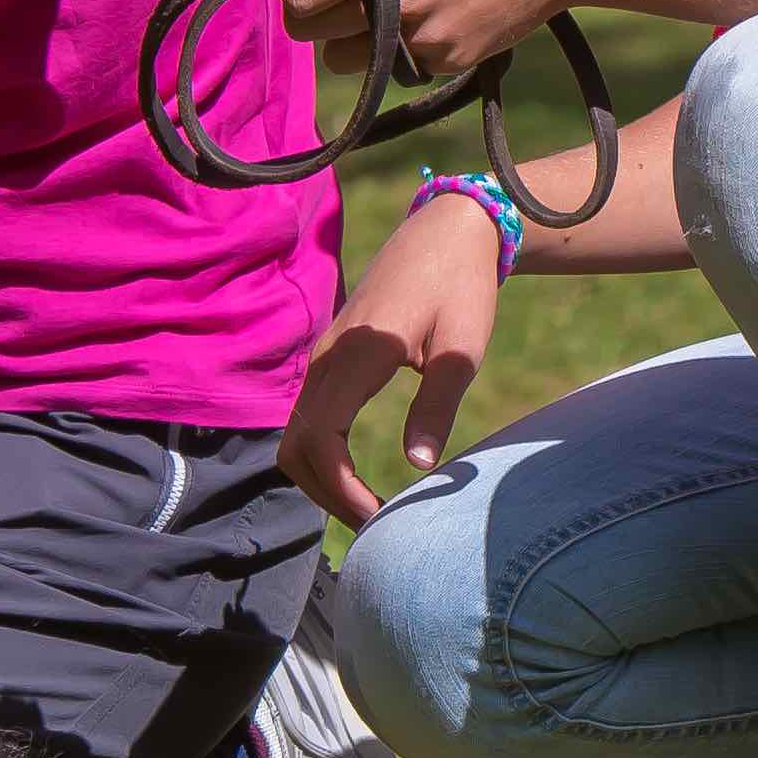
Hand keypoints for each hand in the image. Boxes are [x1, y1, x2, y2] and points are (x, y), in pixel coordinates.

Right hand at [285, 188, 509, 527]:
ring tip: (367, 509)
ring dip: (320, 480)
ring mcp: (323, 358)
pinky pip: (307, 419)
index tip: (380, 519)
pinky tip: (357, 477)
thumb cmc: (463, 285)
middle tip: (375, 527)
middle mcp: (328, 358)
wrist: (446, 231)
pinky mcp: (329, 359)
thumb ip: (438, 404)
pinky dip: (321, 457)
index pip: (321, 440)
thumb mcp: (463, 347)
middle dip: (327, 496)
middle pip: (296, 448)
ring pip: (294, 436)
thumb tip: (420, 466)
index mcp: (359, 354)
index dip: (342, 490)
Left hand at [294, 0, 591, 74]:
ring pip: (345, 57)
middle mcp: (395, 3)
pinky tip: (433, 7)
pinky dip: (399, 42)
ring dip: (350, 35)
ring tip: (384, 1)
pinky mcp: (445, 62)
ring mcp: (421, 39)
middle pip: (310, 33)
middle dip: (316, 10)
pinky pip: (394, 62)